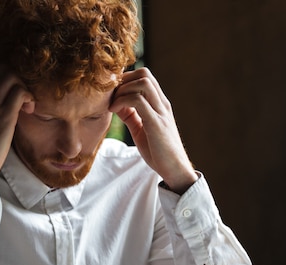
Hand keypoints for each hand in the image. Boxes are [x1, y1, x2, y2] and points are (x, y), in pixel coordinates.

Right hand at [0, 65, 34, 181]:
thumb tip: (9, 104)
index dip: (12, 76)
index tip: (20, 92)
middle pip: (5, 68)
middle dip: (21, 78)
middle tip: (26, 97)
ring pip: (13, 76)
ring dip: (26, 88)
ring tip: (28, 106)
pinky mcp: (4, 115)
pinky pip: (20, 92)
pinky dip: (29, 97)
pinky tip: (29, 110)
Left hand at [109, 67, 197, 193]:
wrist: (174, 170)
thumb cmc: (159, 152)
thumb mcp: (141, 129)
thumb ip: (131, 116)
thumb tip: (117, 105)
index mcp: (160, 104)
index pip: (145, 76)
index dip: (126, 79)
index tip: (113, 93)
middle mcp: (162, 104)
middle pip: (145, 73)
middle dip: (123, 80)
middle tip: (111, 96)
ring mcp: (161, 112)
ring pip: (143, 82)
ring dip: (122, 89)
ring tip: (112, 104)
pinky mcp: (156, 123)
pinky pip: (138, 100)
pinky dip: (122, 101)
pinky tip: (114, 111)